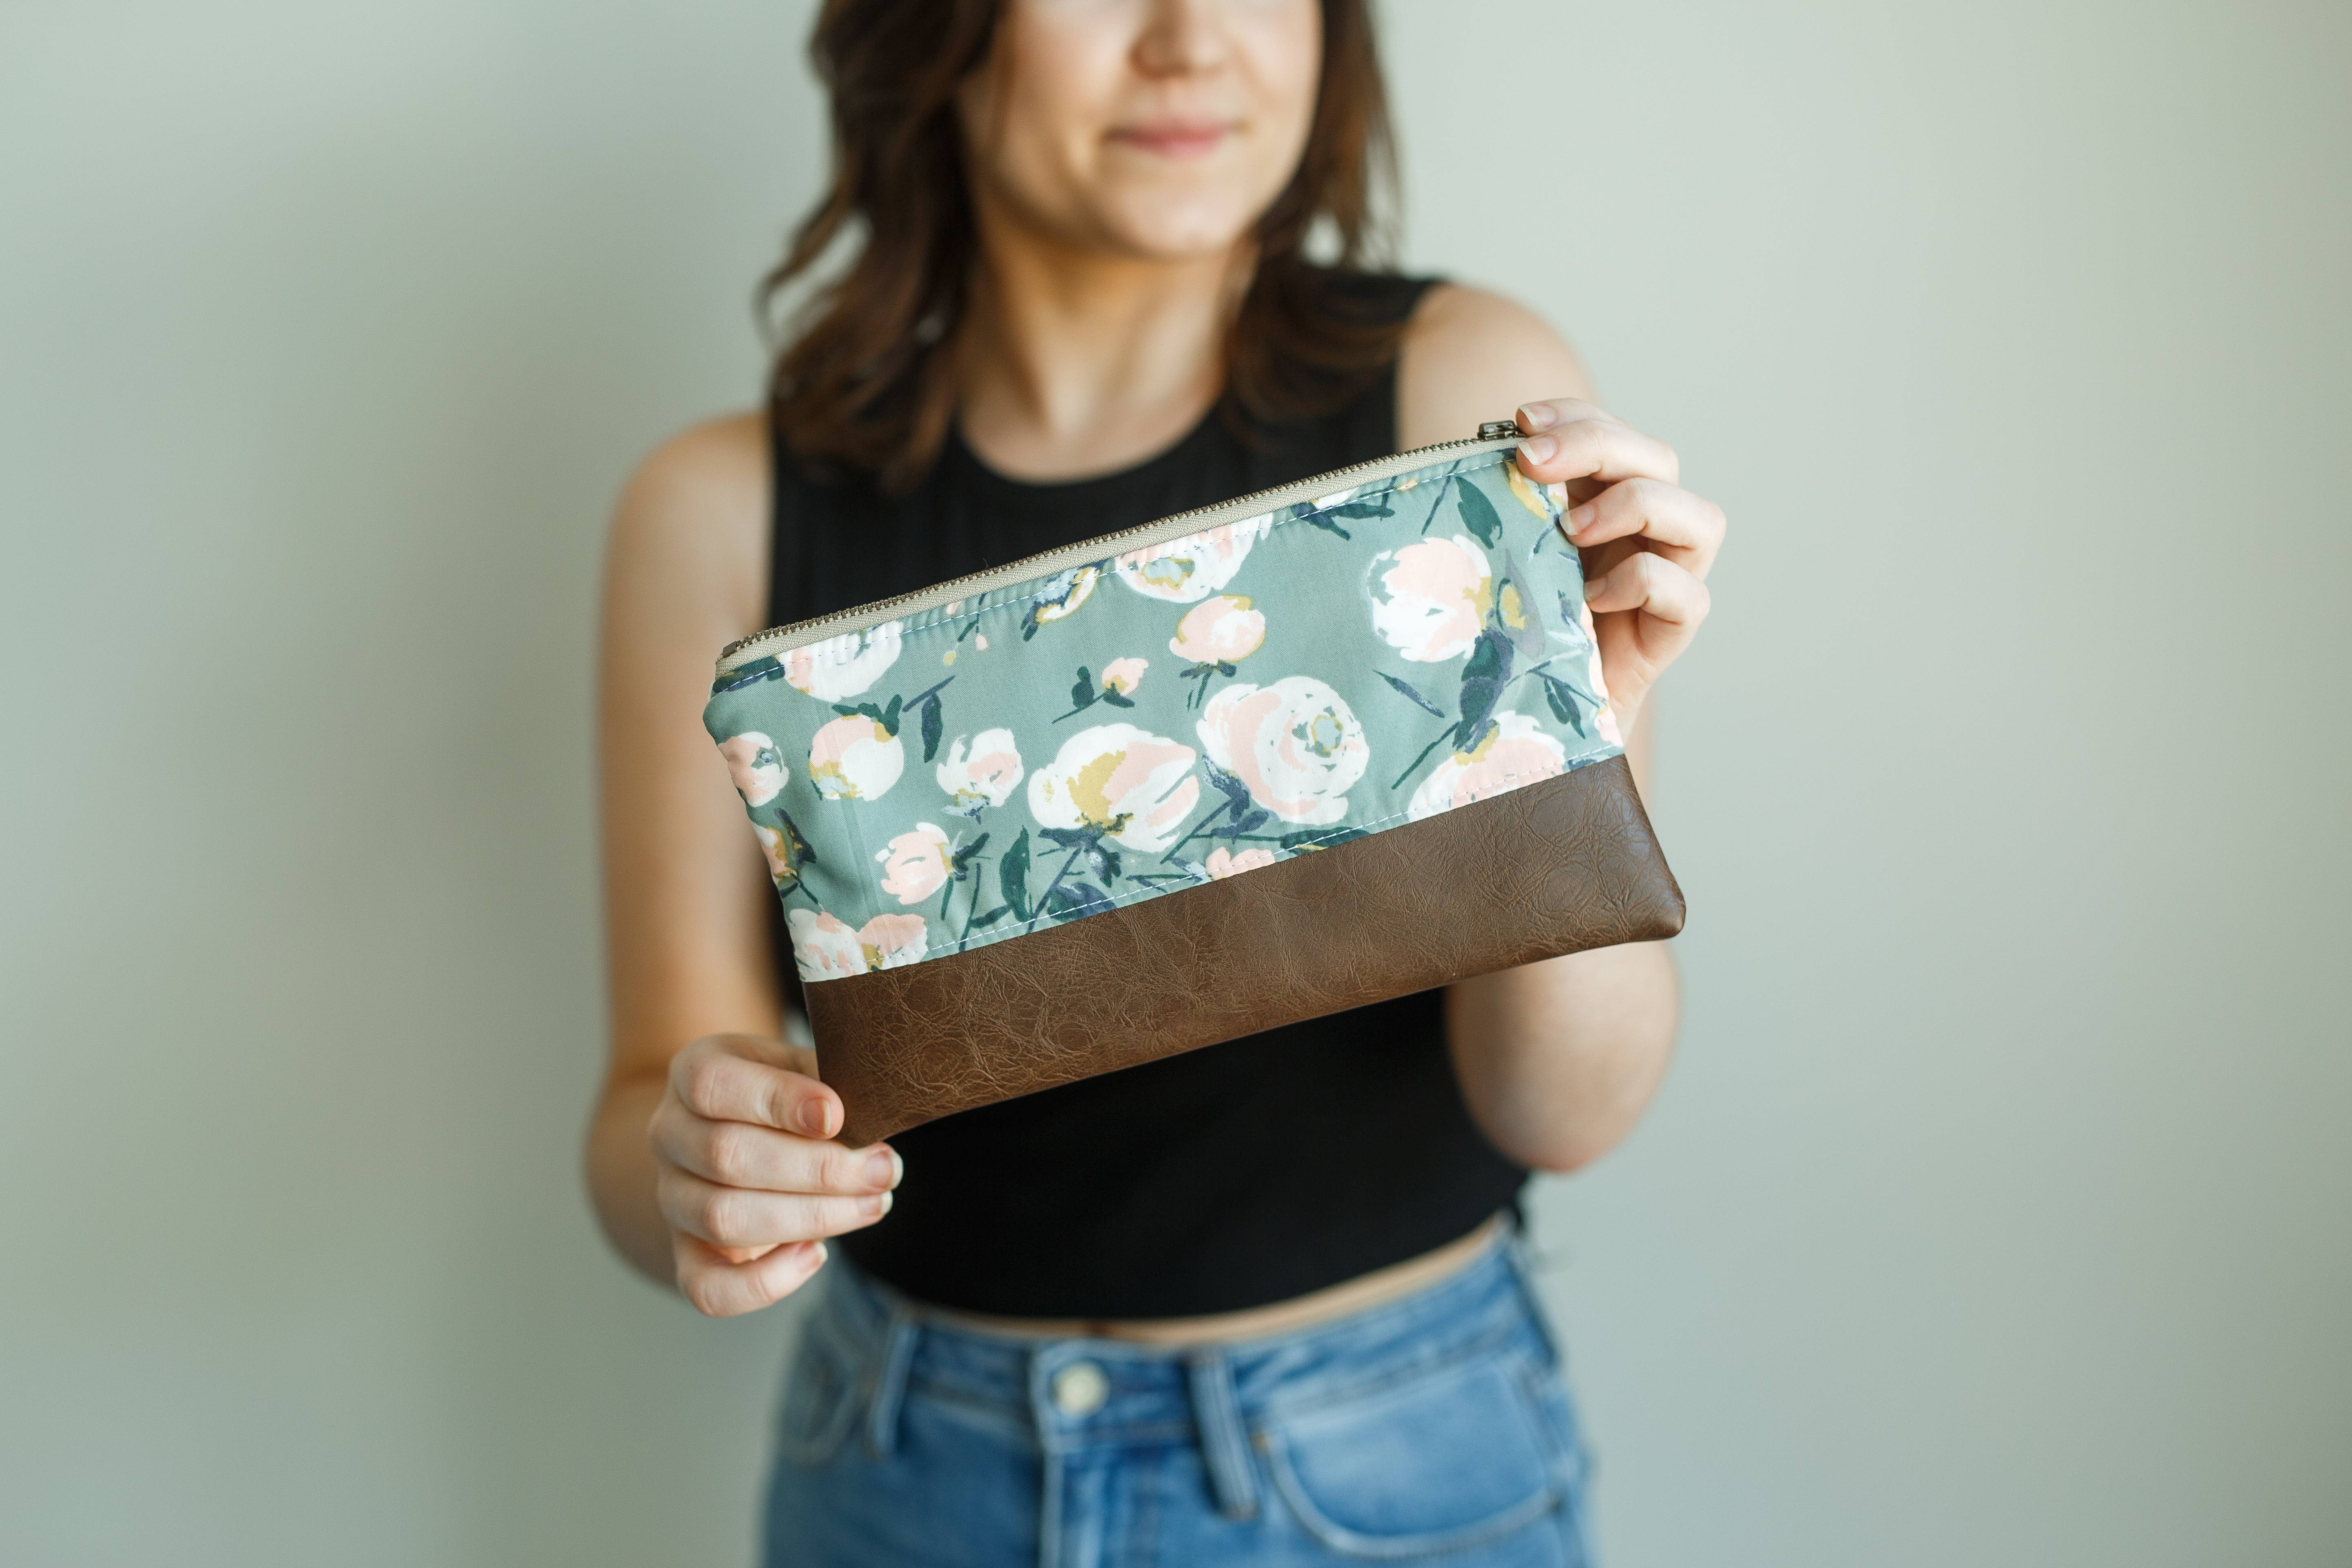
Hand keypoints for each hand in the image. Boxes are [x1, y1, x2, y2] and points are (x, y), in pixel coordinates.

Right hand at [647, 1033, 900, 1316]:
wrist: (739, 1139)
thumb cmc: (786, 1098)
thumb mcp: (802, 1070)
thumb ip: (826, 1082)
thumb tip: (868, 1116)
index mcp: (693, 1072)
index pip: (712, 1084)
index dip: (776, 1101)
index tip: (838, 1116)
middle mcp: (669, 1134)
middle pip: (726, 1156)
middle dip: (819, 1168)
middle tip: (883, 1169)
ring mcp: (672, 1199)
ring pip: (723, 1219)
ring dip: (811, 1217)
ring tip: (872, 1204)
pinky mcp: (688, 1256)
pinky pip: (709, 1289)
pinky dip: (766, 1283)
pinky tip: (817, 1254)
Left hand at [1512, 399, 1724, 735]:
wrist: (1522, 715)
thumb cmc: (1508, 625)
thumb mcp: (1499, 551)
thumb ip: (1504, 506)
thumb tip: (1477, 453)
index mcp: (1602, 499)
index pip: (1610, 431)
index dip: (1574, 415)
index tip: (1519, 422)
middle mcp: (1645, 532)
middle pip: (1658, 459)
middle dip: (1597, 446)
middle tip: (1531, 462)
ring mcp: (1667, 580)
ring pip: (1701, 518)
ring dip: (1637, 506)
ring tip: (1571, 530)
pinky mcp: (1671, 634)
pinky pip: (1688, 595)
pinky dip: (1643, 584)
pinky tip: (1590, 599)